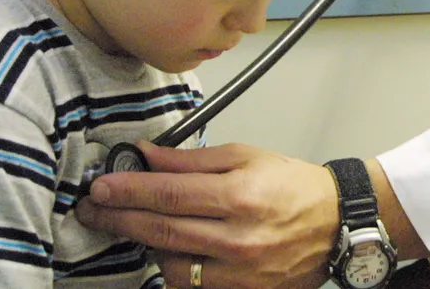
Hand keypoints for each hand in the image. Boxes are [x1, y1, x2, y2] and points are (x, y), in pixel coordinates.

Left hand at [75, 142, 337, 288]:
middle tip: (93, 210)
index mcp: (239, 196)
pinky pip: (193, 286)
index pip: (168, 193)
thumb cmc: (295, 187)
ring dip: (145, 248)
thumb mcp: (246, 157)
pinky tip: (168, 252)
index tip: (101, 187)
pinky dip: (174, 270)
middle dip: (119, 219)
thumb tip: (148, 155)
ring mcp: (240, 272)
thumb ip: (193, 160)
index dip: (128, 190)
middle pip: (161, 231)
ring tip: (137, 228)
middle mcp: (238, 238)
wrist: (336, 223)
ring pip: (171, 267)